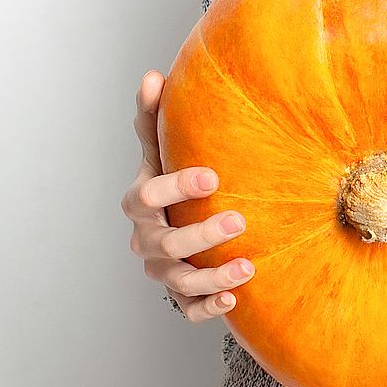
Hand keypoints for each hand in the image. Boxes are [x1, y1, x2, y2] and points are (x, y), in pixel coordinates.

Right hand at [121, 70, 254, 322]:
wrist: (173, 224)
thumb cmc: (169, 182)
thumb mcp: (161, 151)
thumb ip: (154, 118)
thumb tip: (151, 76)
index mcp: (139, 202)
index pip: (148, 196)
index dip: (176, 188)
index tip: (212, 176)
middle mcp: (146, 240)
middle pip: (165, 244)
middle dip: (201, 234)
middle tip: (240, 221)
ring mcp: (162, 271)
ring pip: (179, 281)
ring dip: (212, 276)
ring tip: (247, 267)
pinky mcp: (180, 296)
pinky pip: (189, 310)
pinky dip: (208, 308)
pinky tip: (234, 300)